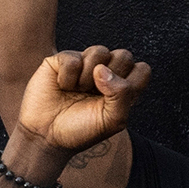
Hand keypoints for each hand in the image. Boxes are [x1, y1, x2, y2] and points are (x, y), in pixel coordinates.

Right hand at [17, 44, 149, 153]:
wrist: (46, 136)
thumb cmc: (80, 130)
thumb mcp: (112, 121)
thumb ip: (122, 95)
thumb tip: (103, 69)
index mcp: (122, 87)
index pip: (142, 70)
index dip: (131, 82)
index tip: (114, 100)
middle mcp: (105, 72)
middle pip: (124, 55)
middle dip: (112, 76)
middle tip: (95, 94)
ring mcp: (83, 65)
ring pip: (99, 51)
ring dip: (88, 76)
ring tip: (78, 90)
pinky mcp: (61, 61)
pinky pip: (72, 58)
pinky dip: (67, 77)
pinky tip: (62, 86)